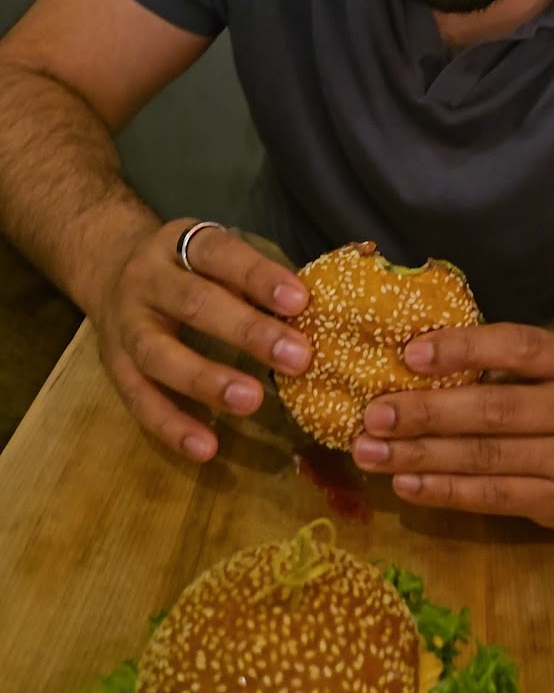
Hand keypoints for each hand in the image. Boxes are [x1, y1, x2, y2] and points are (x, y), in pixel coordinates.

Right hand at [93, 219, 310, 461]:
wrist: (105, 265)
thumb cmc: (183, 265)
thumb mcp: (210, 254)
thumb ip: (250, 278)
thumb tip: (310, 312)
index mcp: (178, 244)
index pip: (221, 254)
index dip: (259, 277)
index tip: (300, 301)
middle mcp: (147, 281)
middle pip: (194, 304)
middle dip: (247, 331)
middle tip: (297, 357)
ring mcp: (125, 325)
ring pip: (160, 355)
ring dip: (207, 381)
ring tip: (252, 400)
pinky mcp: (112, 367)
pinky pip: (139, 400)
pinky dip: (172, 426)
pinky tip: (207, 449)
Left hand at [351, 322, 553, 527]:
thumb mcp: (553, 363)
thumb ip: (500, 358)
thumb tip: (414, 357)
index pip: (517, 348)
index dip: (463, 349)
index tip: (410, 354)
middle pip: (494, 411)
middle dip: (426, 413)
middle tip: (373, 414)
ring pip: (484, 460)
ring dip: (420, 457)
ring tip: (371, 452)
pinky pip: (489, 497)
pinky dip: (442, 491)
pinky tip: (405, 483)